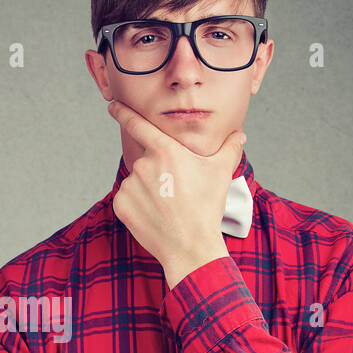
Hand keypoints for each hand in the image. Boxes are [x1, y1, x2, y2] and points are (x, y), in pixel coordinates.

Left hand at [107, 99, 246, 285]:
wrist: (190, 246)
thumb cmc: (206, 208)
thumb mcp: (222, 173)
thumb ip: (229, 148)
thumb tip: (240, 135)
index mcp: (165, 151)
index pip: (138, 125)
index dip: (123, 113)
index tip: (113, 106)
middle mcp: (143, 165)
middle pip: (147, 161)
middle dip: (159, 173)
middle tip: (176, 192)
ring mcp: (130, 186)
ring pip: (138, 181)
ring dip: (149, 189)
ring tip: (168, 206)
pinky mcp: (121, 205)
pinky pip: (128, 198)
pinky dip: (138, 204)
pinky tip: (155, 215)